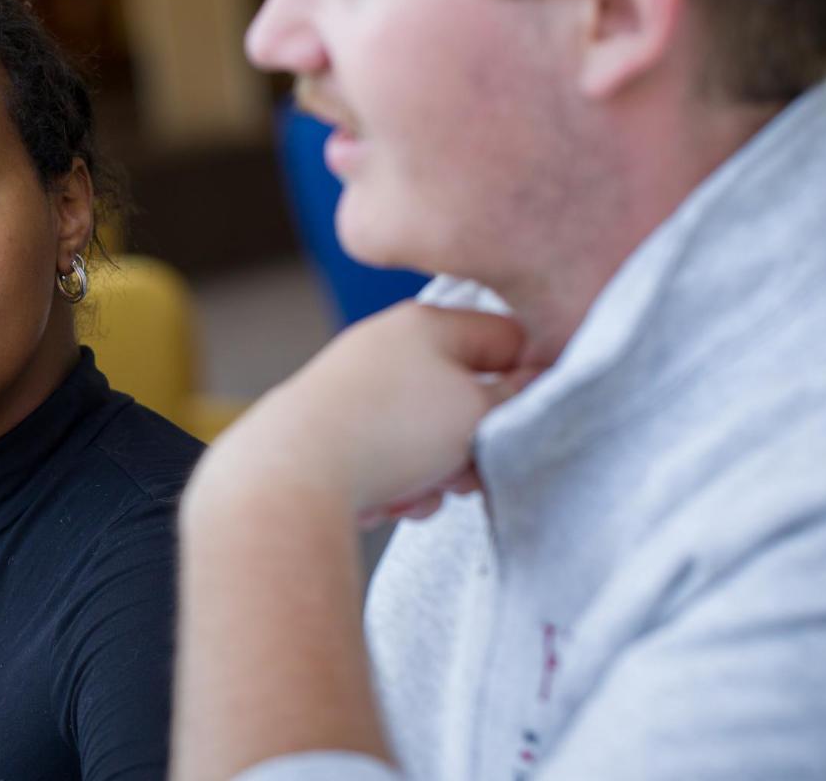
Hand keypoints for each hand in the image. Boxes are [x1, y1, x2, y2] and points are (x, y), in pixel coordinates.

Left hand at [192, 302, 531, 524]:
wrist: (290, 478)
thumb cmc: (389, 434)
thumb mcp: (478, 412)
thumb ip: (519, 399)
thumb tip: (535, 388)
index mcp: (424, 323)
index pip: (508, 336)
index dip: (532, 380)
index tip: (533, 421)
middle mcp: (383, 346)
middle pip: (464, 392)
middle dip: (476, 440)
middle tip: (469, 470)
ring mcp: (353, 389)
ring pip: (427, 434)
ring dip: (436, 471)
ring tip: (419, 491)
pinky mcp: (329, 432)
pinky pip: (388, 458)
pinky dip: (397, 483)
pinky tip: (386, 502)